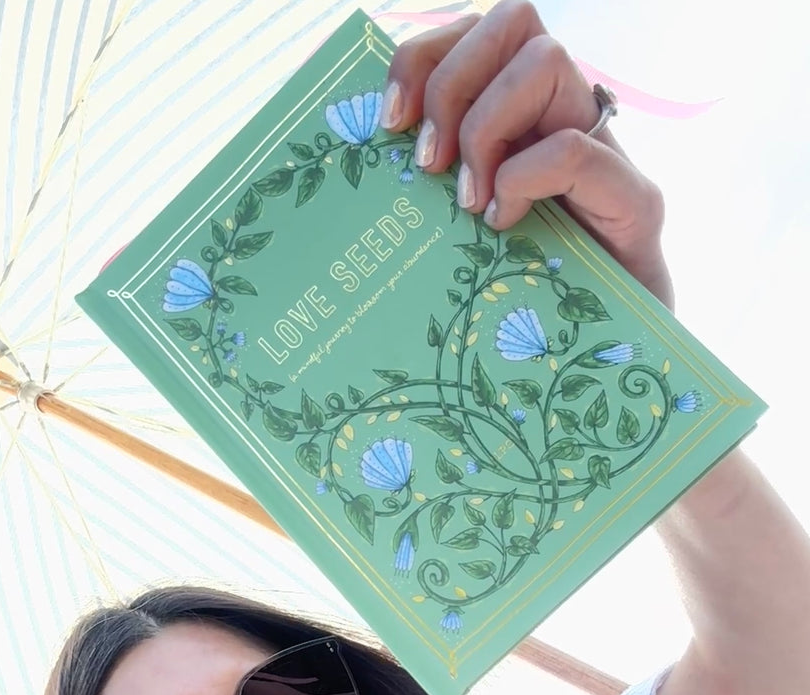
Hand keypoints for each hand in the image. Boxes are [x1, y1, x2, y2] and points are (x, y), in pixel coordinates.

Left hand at [382, 1, 673, 309]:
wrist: (611, 354)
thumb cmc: (524, 299)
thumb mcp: (459, 230)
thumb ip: (432, 186)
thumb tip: (366, 160)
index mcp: (523, 115)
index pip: (477, 29)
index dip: (423, 56)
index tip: (390, 121)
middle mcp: (567, 117)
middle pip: (512, 20)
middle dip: (452, 81)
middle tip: (429, 163)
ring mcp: (606, 153)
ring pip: (547, 61)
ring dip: (488, 126)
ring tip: (470, 200)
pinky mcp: (636, 201)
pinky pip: (574, 149)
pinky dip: (524, 179)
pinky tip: (502, 224)